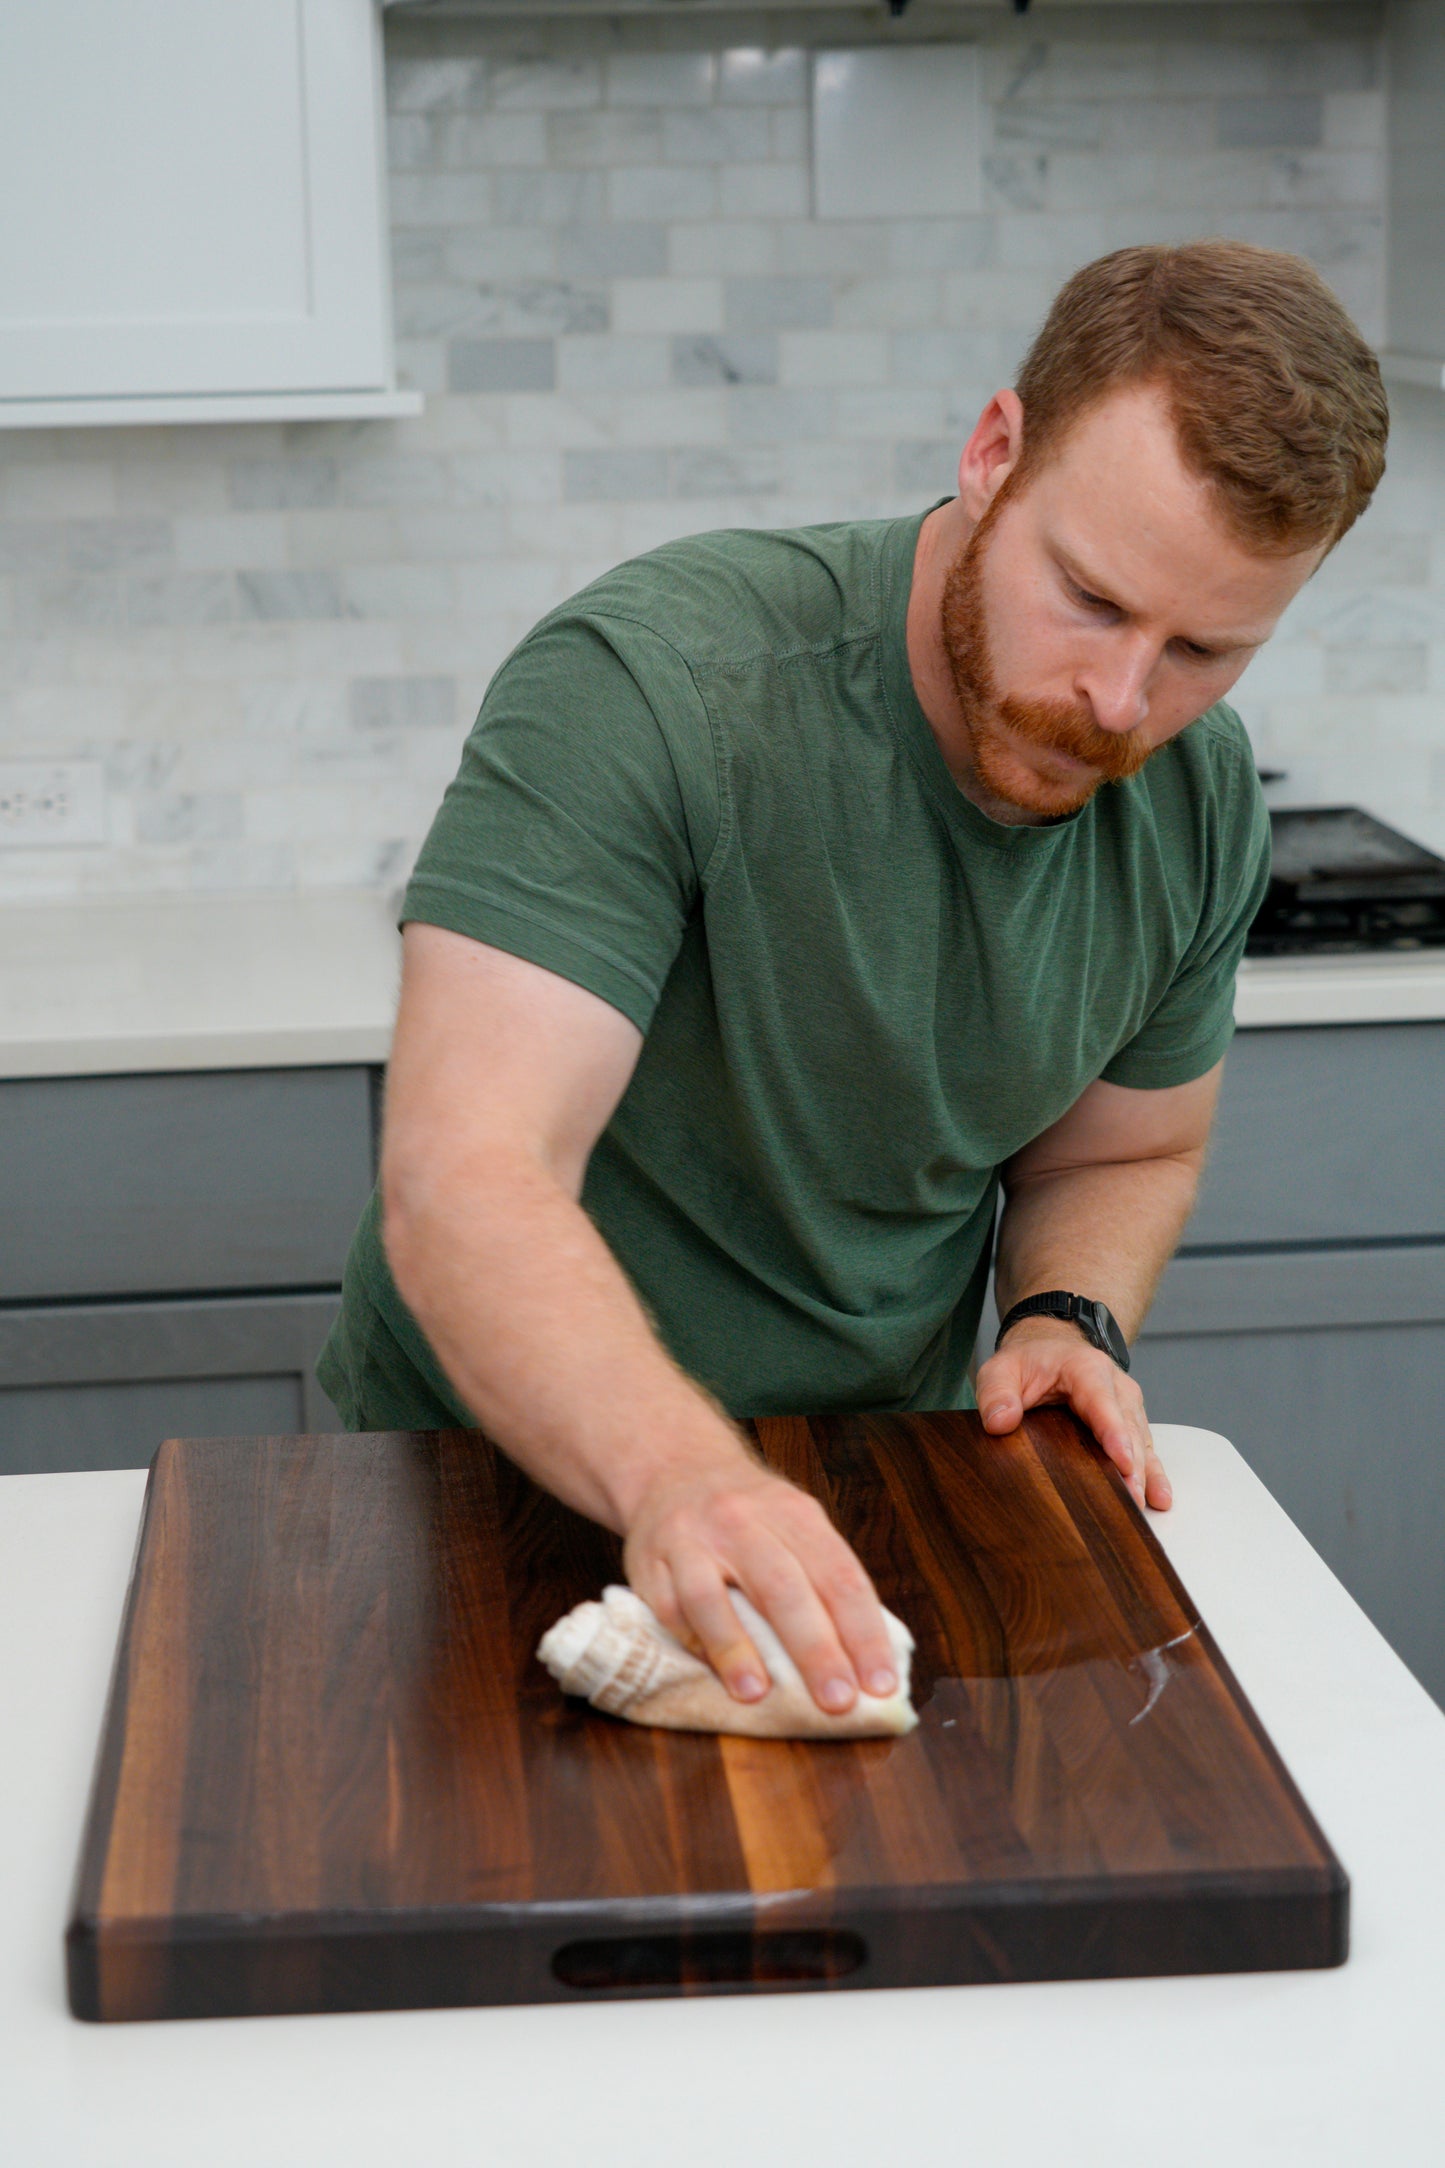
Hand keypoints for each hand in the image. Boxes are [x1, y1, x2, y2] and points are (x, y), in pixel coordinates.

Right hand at [622, 1451, 900, 1715]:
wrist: (674, 1468)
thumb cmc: (749, 1514)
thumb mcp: (795, 1523)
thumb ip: (824, 1578)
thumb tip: (864, 1658)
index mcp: (794, 1513)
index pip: (839, 1575)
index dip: (863, 1632)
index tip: (880, 1683)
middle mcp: (743, 1520)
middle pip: (783, 1587)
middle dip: (814, 1649)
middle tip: (837, 1701)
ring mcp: (691, 1538)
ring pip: (711, 1597)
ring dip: (736, 1649)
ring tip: (758, 1695)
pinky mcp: (649, 1561)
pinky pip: (669, 1607)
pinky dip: (692, 1643)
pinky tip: (712, 1672)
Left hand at [975, 1317, 1170, 1511]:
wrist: (1049, 1346)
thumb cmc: (1029, 1361)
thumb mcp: (1001, 1369)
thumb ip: (996, 1393)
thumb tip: (999, 1422)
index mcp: (1086, 1369)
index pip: (1104, 1403)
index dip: (1114, 1434)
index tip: (1123, 1463)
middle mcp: (1116, 1387)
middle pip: (1128, 1429)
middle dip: (1132, 1465)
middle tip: (1130, 1500)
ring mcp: (1126, 1405)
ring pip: (1141, 1441)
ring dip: (1145, 1473)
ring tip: (1144, 1504)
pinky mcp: (1129, 1421)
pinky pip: (1144, 1447)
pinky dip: (1152, 1472)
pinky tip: (1158, 1497)